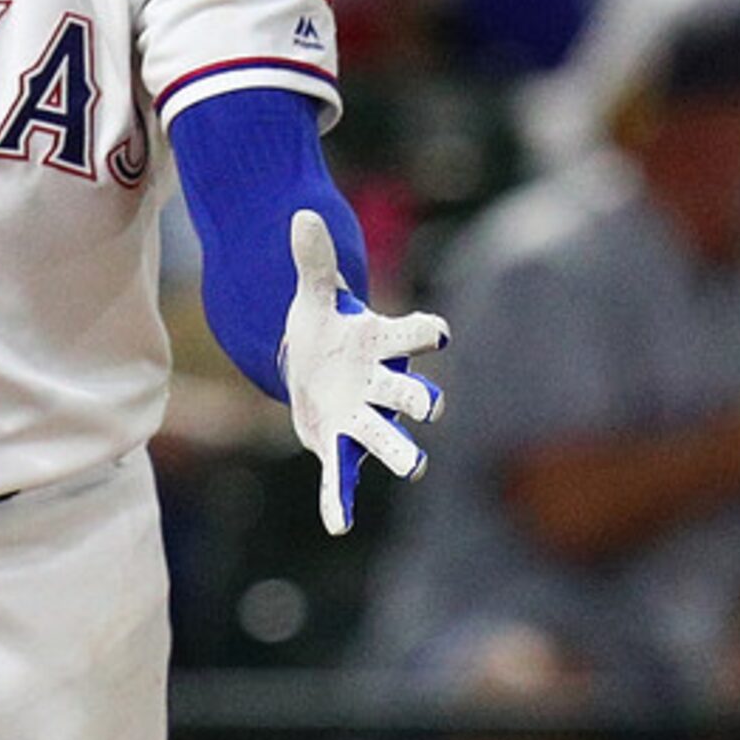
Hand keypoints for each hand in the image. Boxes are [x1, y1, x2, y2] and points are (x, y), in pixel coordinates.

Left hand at [280, 209, 447, 535]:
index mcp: (379, 344)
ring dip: (400, 452)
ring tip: (414, 466)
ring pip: (387, 439)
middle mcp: (380, 386)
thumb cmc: (323, 329)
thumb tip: (301, 215)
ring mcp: (362, 418)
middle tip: (431, 407)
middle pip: (408, 393)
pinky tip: (336, 524)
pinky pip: (341, 477)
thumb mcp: (313, 297)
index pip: (411, 334)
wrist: (310, 366)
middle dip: (420, 399)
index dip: (424, 333)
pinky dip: (338, 500)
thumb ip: (313, 262)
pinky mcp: (337, 445)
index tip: (438, 333)